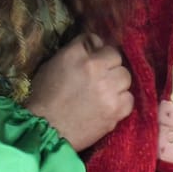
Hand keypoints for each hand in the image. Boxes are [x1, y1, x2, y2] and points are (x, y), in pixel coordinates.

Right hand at [27, 36, 132, 151]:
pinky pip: (129, 98)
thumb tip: (93, 47)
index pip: (95, 40)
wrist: (45, 131)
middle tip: (97, 78)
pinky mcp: (116, 110)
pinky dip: (121, 101)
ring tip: (104, 92)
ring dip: (116, 82)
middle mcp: (96, 68)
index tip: (91, 60)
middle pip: (115, 56)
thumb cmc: (43, 98)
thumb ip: (74, 53)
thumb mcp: (51, 65)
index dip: (94, 51)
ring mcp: (108, 89)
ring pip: (125, 76)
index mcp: (76, 55)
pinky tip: (108, 105)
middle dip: (107, 65)